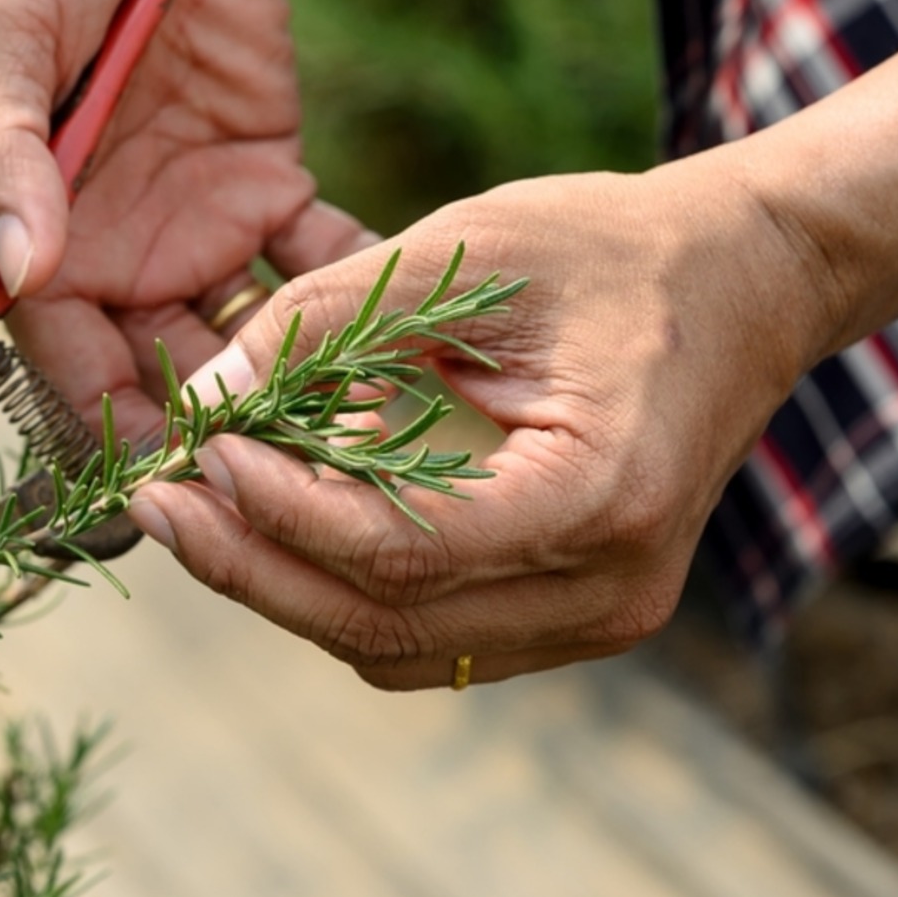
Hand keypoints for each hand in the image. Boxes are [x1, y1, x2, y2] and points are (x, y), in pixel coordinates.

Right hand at [0, 0, 373, 439]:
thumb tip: (16, 273)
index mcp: (37, 238)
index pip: (67, 364)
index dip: (117, 427)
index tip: (182, 481)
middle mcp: (112, 254)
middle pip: (162, 378)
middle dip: (222, 435)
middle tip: (299, 482)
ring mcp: (193, 226)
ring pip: (244, 341)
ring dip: (296, 389)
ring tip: (365, 438)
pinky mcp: (268, 185)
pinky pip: (317, 262)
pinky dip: (361, 301)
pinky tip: (410, 342)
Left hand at [126, 160, 836, 687]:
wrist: (745, 281)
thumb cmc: (612, 249)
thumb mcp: (468, 252)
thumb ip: (326, 320)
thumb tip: (199, 397)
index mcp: (599, 494)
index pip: (406, 551)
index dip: (284, 513)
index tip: (204, 453)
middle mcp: (608, 587)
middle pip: (387, 626)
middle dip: (250, 568)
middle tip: (152, 503)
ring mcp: (598, 617)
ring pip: (395, 648)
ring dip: (282, 586)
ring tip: (194, 511)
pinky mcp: (573, 613)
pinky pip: (427, 636)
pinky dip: (339, 590)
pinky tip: (275, 525)